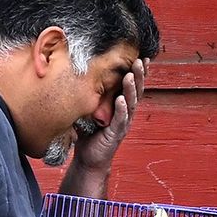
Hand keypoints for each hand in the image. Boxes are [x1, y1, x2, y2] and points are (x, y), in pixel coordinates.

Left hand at [73, 56, 145, 172]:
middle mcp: (126, 113)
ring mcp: (123, 123)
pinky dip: (122, 109)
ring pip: (131, 103)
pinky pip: (121, 119)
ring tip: (131, 75)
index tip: (141, 57)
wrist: (89, 159)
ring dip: (132, 88)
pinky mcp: (116, 134)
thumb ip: (88, 93)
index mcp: (121, 105)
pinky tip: (122, 99)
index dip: (138, 73)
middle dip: (139, 76)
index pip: (132, 86)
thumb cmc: (89, 133)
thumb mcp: (88, 108)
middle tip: (140, 61)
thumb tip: (75, 73)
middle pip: (136, 91)